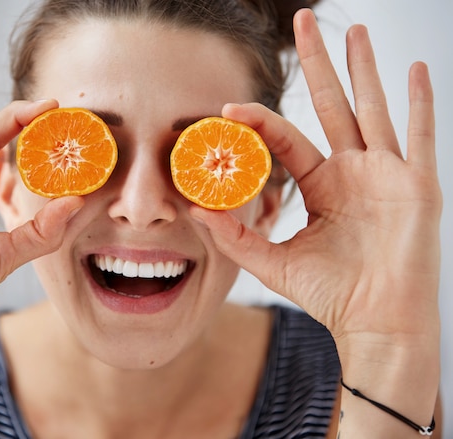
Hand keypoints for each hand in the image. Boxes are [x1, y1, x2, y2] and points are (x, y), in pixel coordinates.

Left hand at [193, 10, 440, 360]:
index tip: (228, 107)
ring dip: (362, 69)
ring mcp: (386, 173)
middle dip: (318, 63)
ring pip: (371, 108)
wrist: (375, 322)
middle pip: (331, 105)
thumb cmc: (332, 294)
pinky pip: (418, 135)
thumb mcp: (274, 261)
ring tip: (353, 31)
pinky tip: (413, 68)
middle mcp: (353, 171)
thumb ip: (235, 236)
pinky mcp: (416, 185)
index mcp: (322, 185)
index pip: (287, 138)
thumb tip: (194, 210)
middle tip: (304, 21)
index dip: (258, 121)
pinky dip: (418, 102)